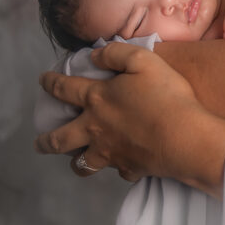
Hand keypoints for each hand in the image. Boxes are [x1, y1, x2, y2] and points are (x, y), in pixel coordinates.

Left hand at [35, 42, 224, 194]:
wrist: (185, 137)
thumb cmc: (166, 96)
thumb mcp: (144, 60)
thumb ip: (116, 54)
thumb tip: (94, 57)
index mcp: (98, 100)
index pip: (64, 89)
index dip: (50, 83)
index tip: (42, 80)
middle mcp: (96, 129)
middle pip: (60, 139)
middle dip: (46, 140)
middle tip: (39, 142)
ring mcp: (111, 152)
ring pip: (82, 164)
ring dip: (75, 162)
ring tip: (74, 159)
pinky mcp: (129, 167)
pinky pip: (118, 171)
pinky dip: (118, 167)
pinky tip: (123, 164)